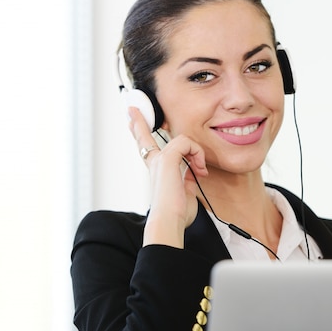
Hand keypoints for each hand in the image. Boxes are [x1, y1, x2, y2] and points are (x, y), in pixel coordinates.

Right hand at [128, 107, 207, 247]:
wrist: (169, 221)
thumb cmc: (177, 214)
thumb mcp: (185, 192)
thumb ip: (187, 179)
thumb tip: (194, 173)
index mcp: (157, 171)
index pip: (148, 150)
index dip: (140, 133)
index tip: (131, 121)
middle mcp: (154, 163)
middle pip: (143, 138)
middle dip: (138, 122)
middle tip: (131, 110)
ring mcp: (159, 159)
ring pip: (181, 139)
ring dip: (196, 153)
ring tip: (200, 170)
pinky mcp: (167, 158)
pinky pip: (187, 143)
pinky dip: (198, 154)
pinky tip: (199, 170)